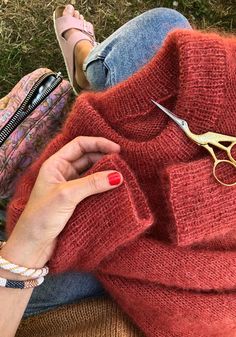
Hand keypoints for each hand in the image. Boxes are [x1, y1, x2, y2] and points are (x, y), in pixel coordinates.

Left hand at [2, 136, 122, 267]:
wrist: (33, 245)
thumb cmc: (41, 217)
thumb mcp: (67, 195)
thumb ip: (92, 183)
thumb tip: (117, 176)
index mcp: (55, 164)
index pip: (79, 145)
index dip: (98, 143)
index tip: (117, 149)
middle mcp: (63, 172)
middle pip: (88, 157)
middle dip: (105, 158)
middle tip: (122, 163)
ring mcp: (70, 186)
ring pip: (92, 173)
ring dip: (105, 173)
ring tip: (121, 175)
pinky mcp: (76, 201)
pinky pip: (93, 188)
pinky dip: (103, 187)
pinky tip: (114, 189)